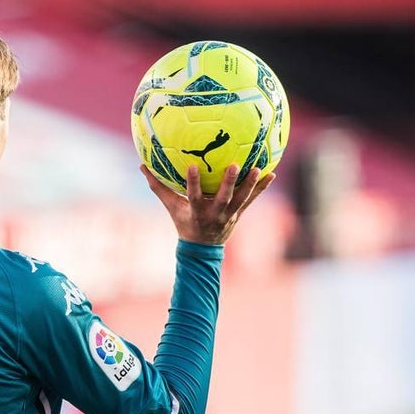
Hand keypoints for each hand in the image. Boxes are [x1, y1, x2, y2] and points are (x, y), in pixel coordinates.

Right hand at [141, 164, 275, 244]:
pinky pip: (252, 200)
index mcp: (197, 211)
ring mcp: (229, 215)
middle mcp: (215, 214)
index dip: (192, 183)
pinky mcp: (239, 214)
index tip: (191, 166)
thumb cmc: (184, 222)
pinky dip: (262, 188)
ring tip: (259, 168)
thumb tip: (142, 165)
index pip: (194, 196)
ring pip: (241, 199)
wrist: (202, 248)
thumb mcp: (171, 207)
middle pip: (223, 198)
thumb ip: (158, 187)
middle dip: (229, 183)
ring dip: (250, 184)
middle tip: (234, 165)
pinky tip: (272, 173)